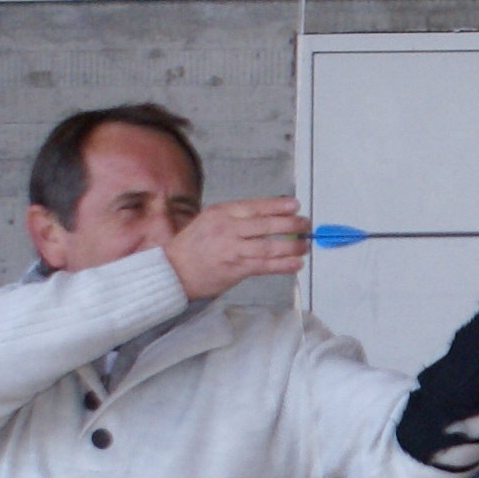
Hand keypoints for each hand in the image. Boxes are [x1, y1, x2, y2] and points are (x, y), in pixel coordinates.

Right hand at [168, 197, 310, 299]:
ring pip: (270, 245)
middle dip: (291, 224)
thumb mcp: (209, 221)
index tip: (295, 206)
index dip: (278, 206)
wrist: (172, 270)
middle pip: (266, 224)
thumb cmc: (193, 246)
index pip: (255, 206)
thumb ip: (235, 217)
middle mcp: (227, 228)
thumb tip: (267, 215)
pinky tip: (297, 263)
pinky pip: (266, 265)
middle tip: (306, 225)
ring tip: (305, 246)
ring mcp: (232, 249)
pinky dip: (284, 264)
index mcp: (221, 213)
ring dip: (292, 246)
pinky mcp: (236, 268)